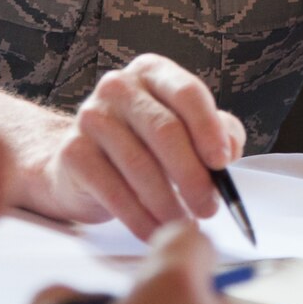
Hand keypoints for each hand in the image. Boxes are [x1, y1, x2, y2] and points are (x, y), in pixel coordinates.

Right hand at [32, 54, 246, 238]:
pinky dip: (139, 218)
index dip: (208, 129)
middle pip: (165, 131)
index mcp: (153, 72)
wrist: (83, 162)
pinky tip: (154, 231)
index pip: (187, 93)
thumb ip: (217, 132)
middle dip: (192, 176)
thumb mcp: (187, 130)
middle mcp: (119, 87)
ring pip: (140, 166)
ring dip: (168, 204)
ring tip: (184, 225)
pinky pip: (113, 191)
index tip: (223, 163)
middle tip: (208, 208)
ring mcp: (91, 117)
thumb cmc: (145, 143)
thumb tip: (228, 149)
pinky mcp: (74, 152)